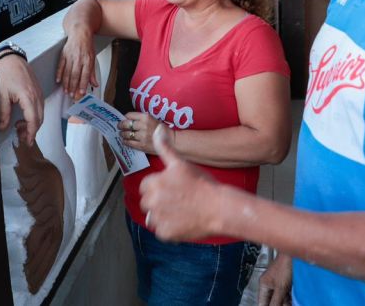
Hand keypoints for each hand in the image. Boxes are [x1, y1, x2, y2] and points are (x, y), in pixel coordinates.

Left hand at [0, 54, 42, 144]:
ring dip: (34, 124)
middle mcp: (37, 96)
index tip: (28, 141)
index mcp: (28, 97)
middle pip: (40, 119)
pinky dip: (35, 116)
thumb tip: (3, 127)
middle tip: (22, 137)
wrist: (13, 61)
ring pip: (41, 114)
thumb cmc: (8, 76)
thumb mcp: (2, 95)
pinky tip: (25, 118)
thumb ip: (4, 113)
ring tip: (21, 128)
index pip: (33, 120)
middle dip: (32, 131)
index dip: (31, 133)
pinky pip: (41, 108)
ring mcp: (40, 94)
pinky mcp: (39, 92)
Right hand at [56, 30, 97, 99]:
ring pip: (67, 72)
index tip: (81, 93)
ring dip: (66, 83)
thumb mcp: (93, 58)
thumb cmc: (87, 45)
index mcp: (87, 60)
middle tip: (72, 95)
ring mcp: (70, 56)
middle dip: (73, 87)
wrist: (80, 32)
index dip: (82, 85)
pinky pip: (60, 66)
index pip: (85, 75)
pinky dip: (59, 74)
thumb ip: (92, 73)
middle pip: (75, 75)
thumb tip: (95, 84)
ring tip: (66, 91)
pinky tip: (58, 80)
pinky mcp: (64, 54)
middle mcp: (79, 58)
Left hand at [119, 112, 166, 154]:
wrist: (171, 140)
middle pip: (126, 124)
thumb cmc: (161, 129)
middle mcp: (143, 125)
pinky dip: (125, 141)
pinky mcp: (142, 145)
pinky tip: (125, 140)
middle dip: (120, 125)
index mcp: (146, 117)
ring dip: (122, 134)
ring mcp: (142, 136)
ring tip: (122, 134)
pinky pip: (129, 143)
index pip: (129, 115)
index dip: (124, 117)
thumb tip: (128, 119)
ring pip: (126, 134)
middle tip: (119, 126)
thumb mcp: (152, 119)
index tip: (123, 119)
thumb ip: (141, 118)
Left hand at [139, 127, 221, 241]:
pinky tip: (182, 222)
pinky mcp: (165, 234)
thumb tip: (157, 130)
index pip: (145, 186)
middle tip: (176, 200)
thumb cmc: (202, 184)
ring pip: (152, 218)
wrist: (219, 208)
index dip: (157, 187)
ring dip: (161, 216)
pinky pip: (161, 231)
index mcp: (154, 183)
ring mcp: (158, 219)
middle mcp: (152, 201)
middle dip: (157, 202)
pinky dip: (169, 229)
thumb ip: (165, 148)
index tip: (171, 188)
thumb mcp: (182, 163)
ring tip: (179, 211)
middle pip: (146, 203)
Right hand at [259, 253, 291, 305]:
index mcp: (264, 284)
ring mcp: (279, 283)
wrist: (295, 255)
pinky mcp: (287, 283)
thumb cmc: (286, 265)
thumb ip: (275, 301)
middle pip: (271, 301)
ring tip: (288, 305)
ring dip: (283, 304)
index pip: (261, 302)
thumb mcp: (280, 287)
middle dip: (275, 305)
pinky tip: (292, 303)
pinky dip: (288, 301)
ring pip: (280, 299)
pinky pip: (286, 295)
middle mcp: (270, 283)